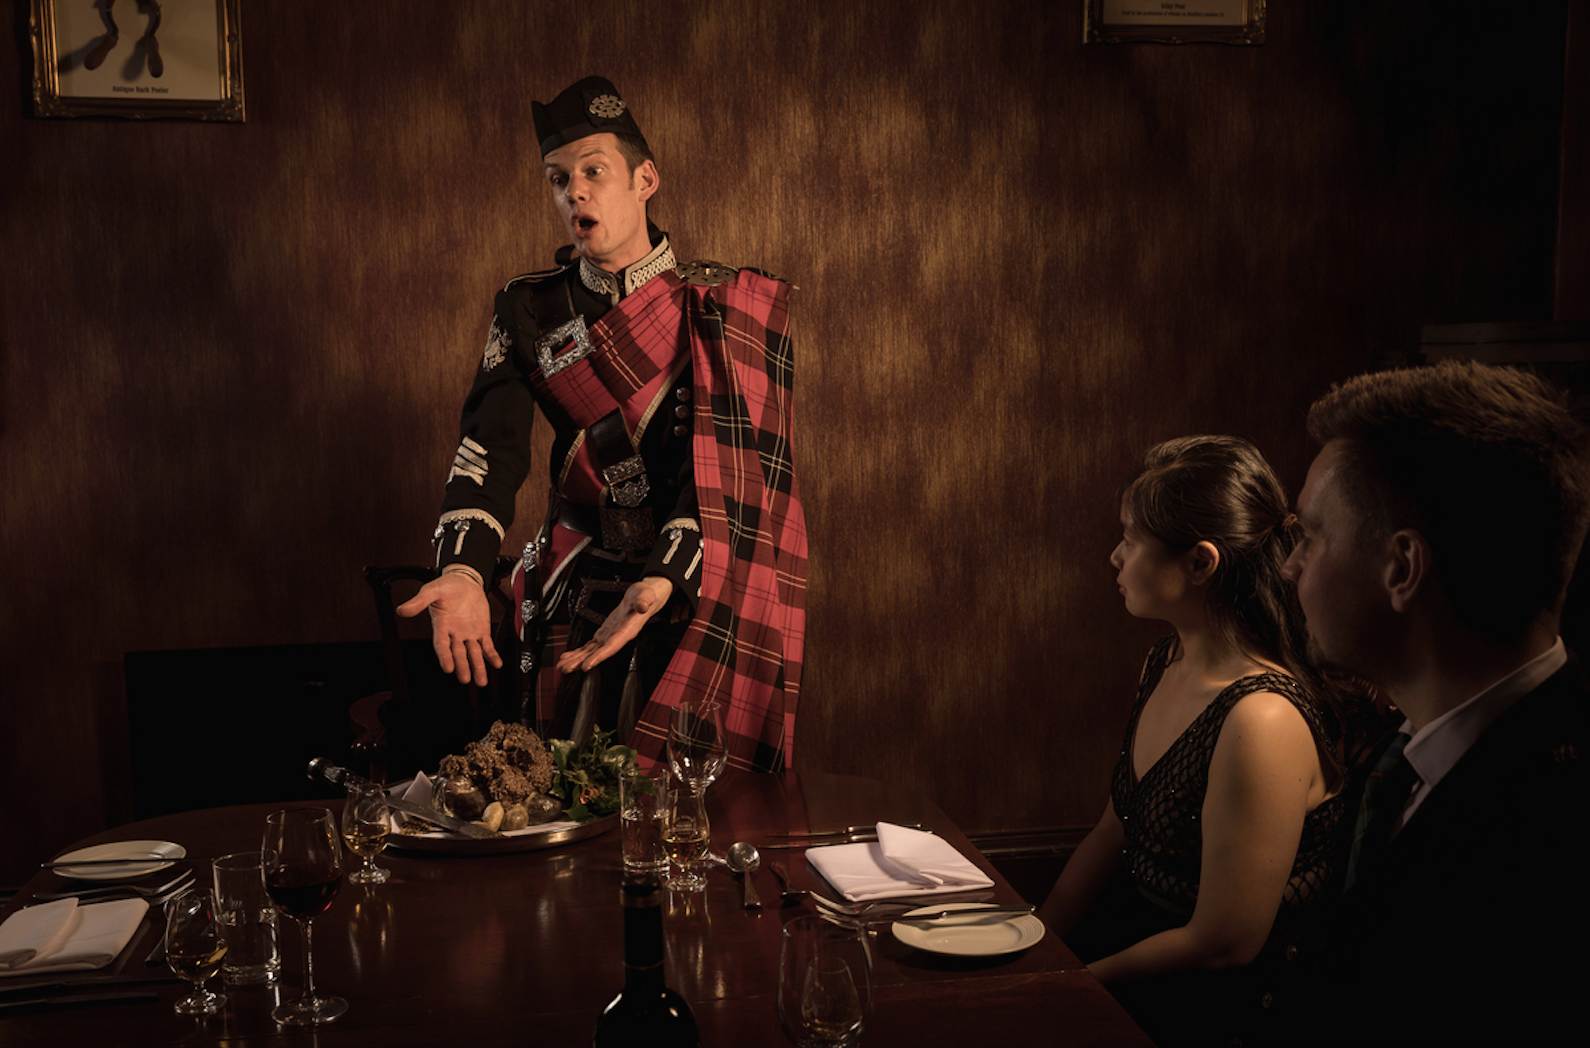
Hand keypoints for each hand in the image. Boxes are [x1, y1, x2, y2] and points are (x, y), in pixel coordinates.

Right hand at [396, 571, 501, 685]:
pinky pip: (487, 646)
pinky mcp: (481, 630)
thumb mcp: (431, 591)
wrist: (464, 581)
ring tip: (481, 681)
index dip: (444, 657)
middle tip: (465, 679)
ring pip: (473, 654)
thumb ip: (418, 601)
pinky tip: (497, 664)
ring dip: (478, 667)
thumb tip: (401, 610)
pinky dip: (492, 655)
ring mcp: (468, 633)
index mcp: (441, 626)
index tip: (447, 668)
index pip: (441, 645)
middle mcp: (454, 633)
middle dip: (462, 666)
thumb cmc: (446, 587)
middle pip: (458, 653)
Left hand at [556, 576, 673, 673]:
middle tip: (566, 669)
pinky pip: (590, 646)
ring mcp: (609, 636)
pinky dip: (579, 652)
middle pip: (598, 653)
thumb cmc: (644, 596)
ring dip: (577, 659)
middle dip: (581, 662)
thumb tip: (642, 605)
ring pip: (591, 651)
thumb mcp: (645, 595)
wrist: (643, 598)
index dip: (599, 656)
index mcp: (627, 630)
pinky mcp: (604, 634)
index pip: (611, 646)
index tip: (587, 665)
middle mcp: (617, 637)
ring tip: (563, 666)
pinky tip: (569, 657)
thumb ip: (643, 601)